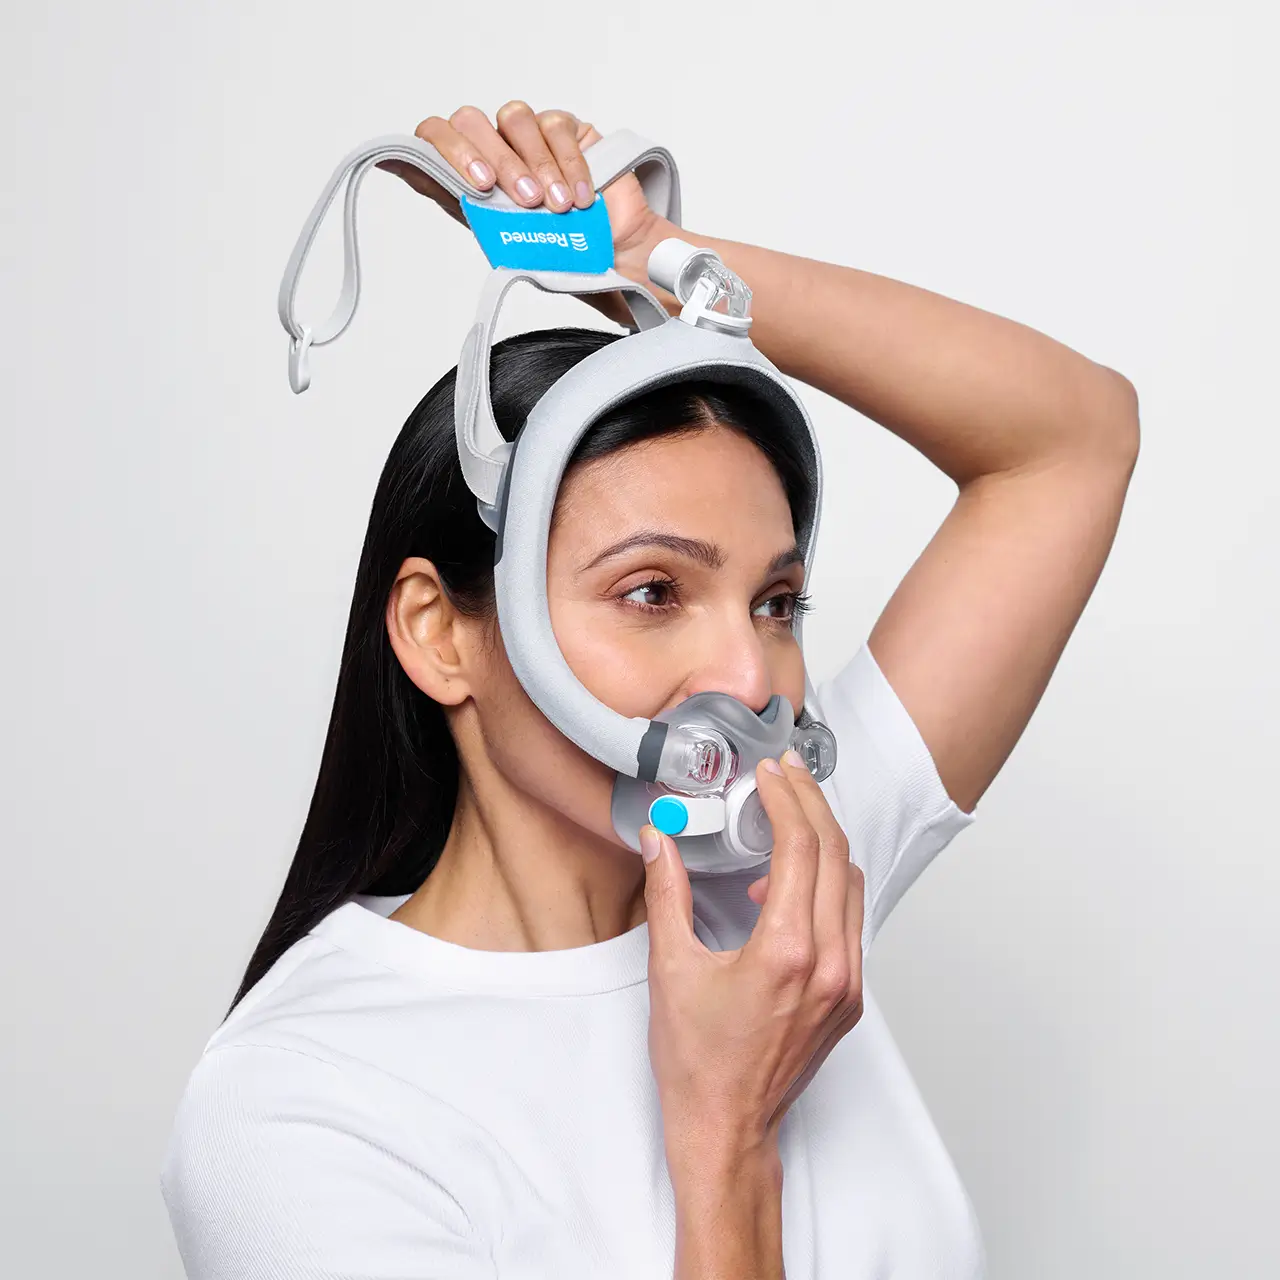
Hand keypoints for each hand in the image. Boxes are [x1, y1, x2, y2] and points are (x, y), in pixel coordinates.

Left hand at [378, 101, 677, 324]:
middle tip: (520, 199)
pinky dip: (567, 165)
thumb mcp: (513, 245)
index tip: (467, 180)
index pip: (434, 143)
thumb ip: (469, 211)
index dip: (436, 150)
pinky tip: (579, 197)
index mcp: (471, 182)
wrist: (618, 256)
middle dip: (492, 160)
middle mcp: (495, 152)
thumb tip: (415, 177)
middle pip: (468, 122)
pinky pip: (555, 126)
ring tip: (554, 205)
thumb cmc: (565, 254)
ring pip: (513, 118)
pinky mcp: (564, 127)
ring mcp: (528, 136)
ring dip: (533, 163)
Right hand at [639, 751, 865, 1180]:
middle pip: (837, 857)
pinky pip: (849, 921)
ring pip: (852, 886)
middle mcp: (830, 964)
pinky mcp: (849, 999)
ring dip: (823, 843)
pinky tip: (787, 886)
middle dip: (812, 806)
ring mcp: (847, 983)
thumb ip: (667, 893)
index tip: (768, 776)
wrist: (727, 1128)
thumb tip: (657, 839)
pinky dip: (826, 886)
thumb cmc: (698, 1061)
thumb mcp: (670, 969)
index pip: (801, 849)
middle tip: (785, 777)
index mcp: (787, 952)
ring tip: (786, 818)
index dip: (786, 801)